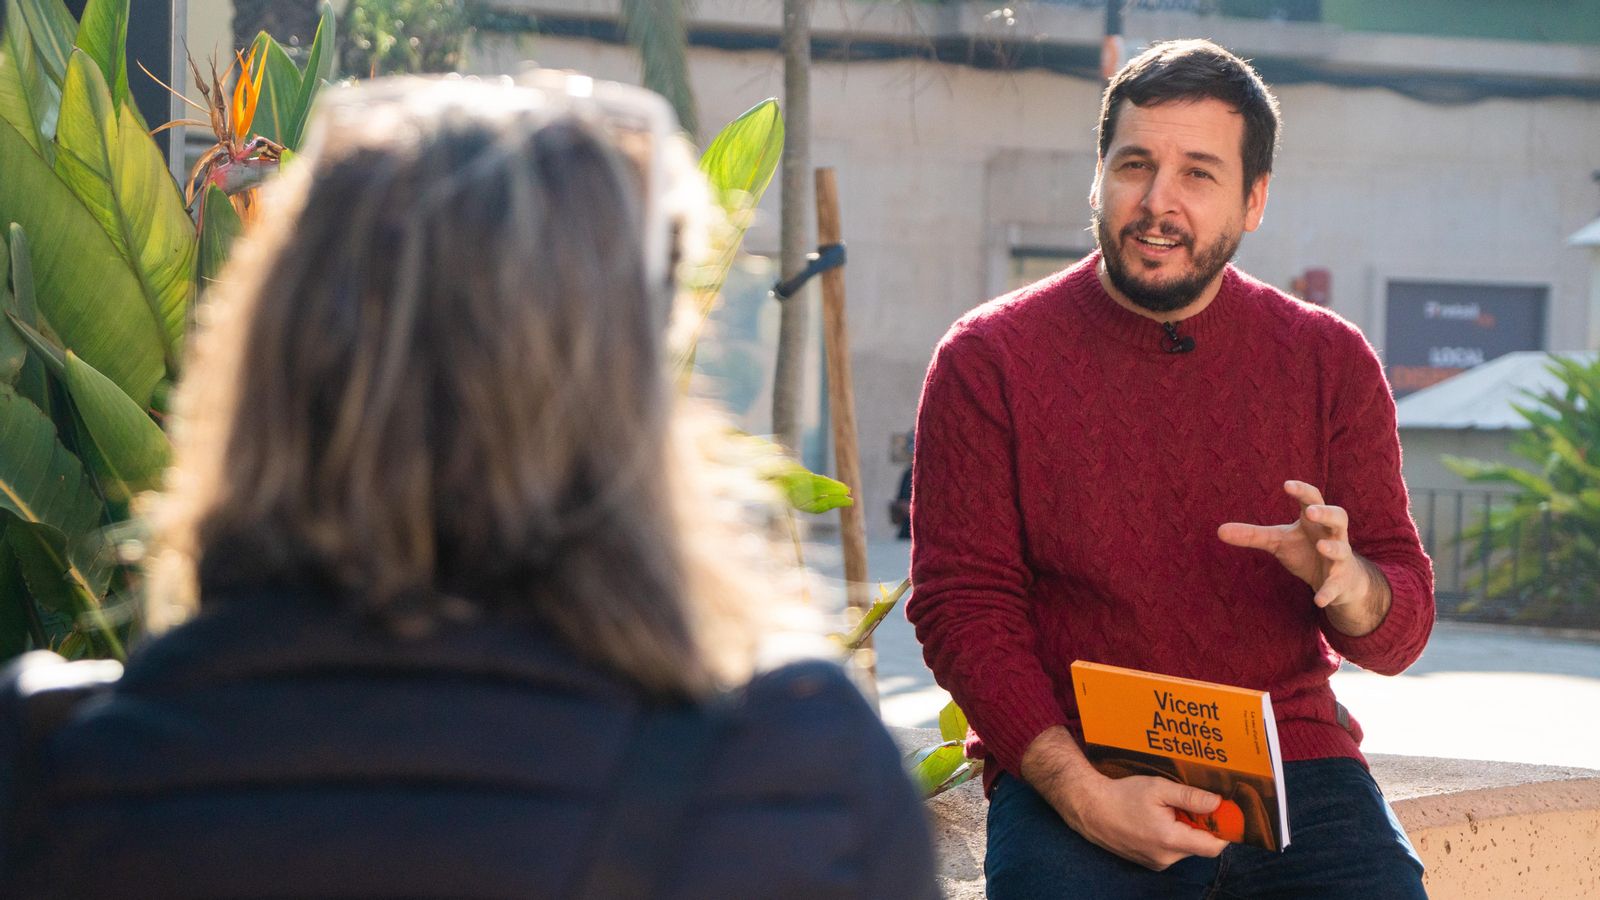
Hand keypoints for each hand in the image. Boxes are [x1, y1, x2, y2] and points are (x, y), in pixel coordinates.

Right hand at [1021, 728, 1227, 869]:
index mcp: (1171, 840)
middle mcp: (1166, 858)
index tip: (1224, 812)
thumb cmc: (1122, 795)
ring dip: (1185, 830)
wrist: (1090, 808)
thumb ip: (1190, 797)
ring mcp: (1156, 862)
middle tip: (1191, 802)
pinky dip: (1172, 835)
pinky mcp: (1148, 862)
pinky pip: (1171, 851)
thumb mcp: (1158, 788)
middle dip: (1201, 826)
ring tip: (1168, 808)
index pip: (1214, 846)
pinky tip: (1157, 818)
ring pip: (1185, 848)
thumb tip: (1218, 803)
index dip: (1224, 830)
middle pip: (1200, 846)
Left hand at [1217, 480, 1390, 633]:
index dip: (1302, 491)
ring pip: (1342, 549)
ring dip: (1333, 548)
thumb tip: (1219, 530)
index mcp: (1315, 521)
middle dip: (1326, 513)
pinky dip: (1328, 591)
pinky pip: (1336, 585)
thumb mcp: (1278, 541)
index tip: (1287, 485)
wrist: (1337, 580)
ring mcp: (1340, 557)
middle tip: (1311, 511)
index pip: (1312, 500)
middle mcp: (1331, 535)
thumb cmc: (1306, 551)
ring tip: (1321, 547)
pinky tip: (1318, 601)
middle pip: (1338, 517)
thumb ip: (1252, 534)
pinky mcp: (1341, 580)